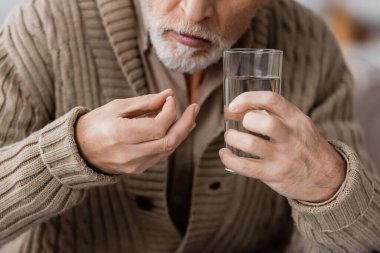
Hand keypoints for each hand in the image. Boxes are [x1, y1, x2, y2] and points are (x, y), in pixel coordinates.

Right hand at [75, 89, 198, 174]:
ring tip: (190, 116)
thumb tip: (169, 94)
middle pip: (168, 141)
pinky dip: (171, 140)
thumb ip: (145, 102)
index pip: (157, 127)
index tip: (170, 98)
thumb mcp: (117, 107)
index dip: (170, 112)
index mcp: (120, 135)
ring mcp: (134, 165)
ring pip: (168, 149)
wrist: (79, 151)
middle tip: (195, 108)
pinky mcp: (138, 169)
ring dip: (182, 132)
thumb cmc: (95, 124)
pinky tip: (176, 128)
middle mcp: (129, 154)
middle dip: (185, 123)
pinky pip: (161, 154)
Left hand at [219, 91, 345, 202]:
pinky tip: (225, 154)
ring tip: (230, 137)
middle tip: (238, 124)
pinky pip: (245, 167)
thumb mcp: (299, 126)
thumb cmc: (307, 148)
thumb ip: (276, 116)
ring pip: (250, 144)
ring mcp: (283, 157)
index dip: (248, 98)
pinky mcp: (274, 175)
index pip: (271, 100)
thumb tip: (243, 110)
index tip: (234, 104)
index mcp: (297, 119)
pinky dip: (229, 159)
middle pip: (264, 122)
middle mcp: (291, 137)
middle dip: (244, 119)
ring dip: (232, 138)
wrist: (330, 180)